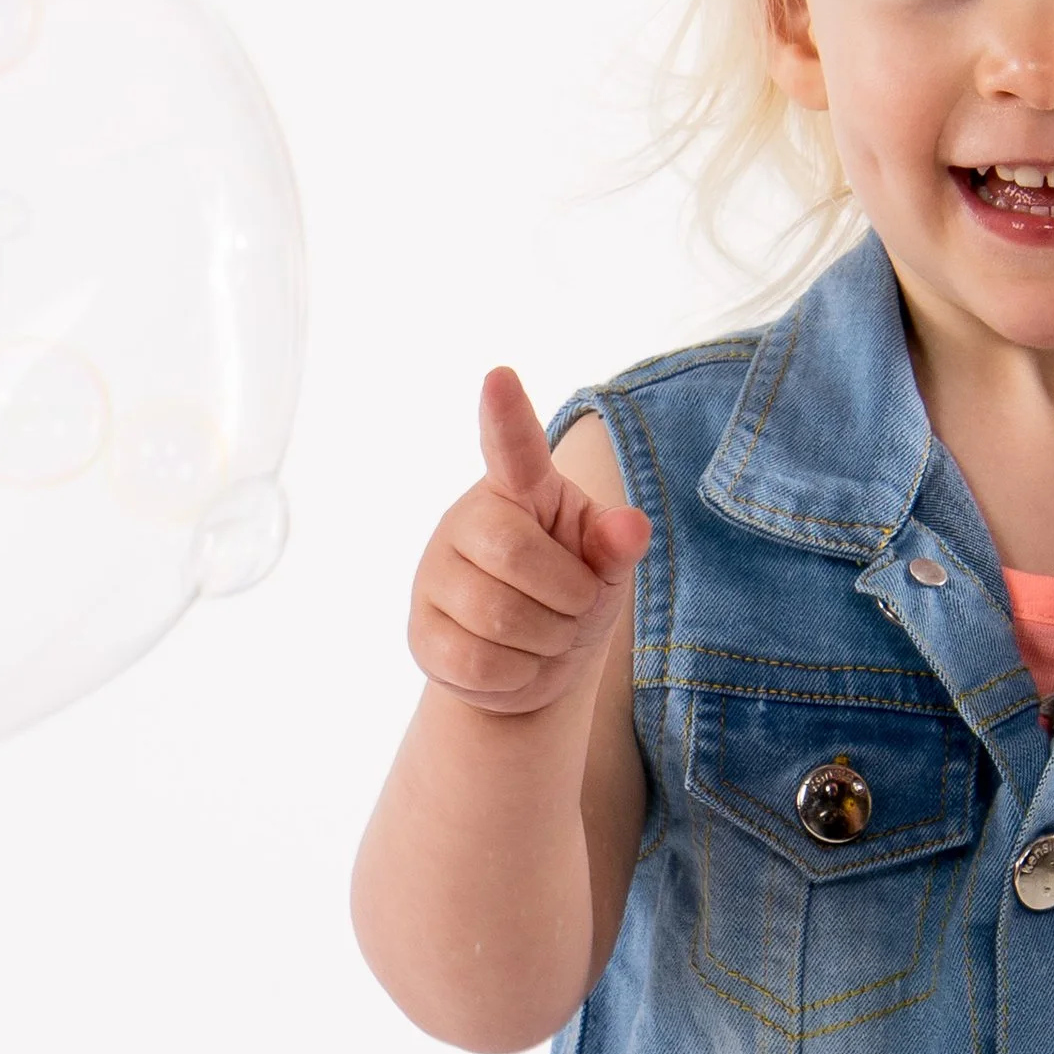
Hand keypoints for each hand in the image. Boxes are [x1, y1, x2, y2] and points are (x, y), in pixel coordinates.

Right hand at [408, 368, 650, 714]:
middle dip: (566, 596)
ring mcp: (436, 576)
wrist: (532, 669)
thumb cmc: (571, 595)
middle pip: (514, 554)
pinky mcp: (421, 632)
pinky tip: (518, 663)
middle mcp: (466, 521)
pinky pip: (477, 662)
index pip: (511, 447)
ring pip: (497, 618)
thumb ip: (615, 545)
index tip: (501, 377)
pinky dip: (517, 676)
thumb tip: (632, 527)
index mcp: (519, 490)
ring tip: (547, 636)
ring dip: (546, 642)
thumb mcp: (605, 567)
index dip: (507, 415)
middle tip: (574, 607)